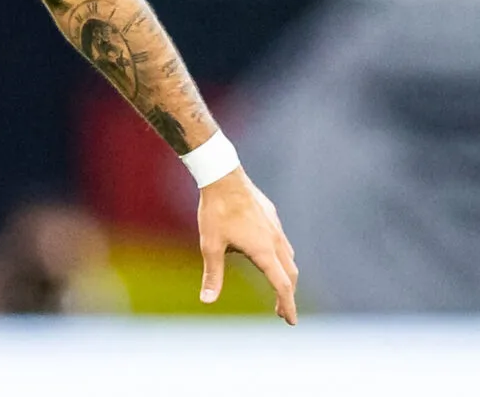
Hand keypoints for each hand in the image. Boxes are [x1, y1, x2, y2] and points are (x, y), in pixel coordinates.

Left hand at [198, 168, 298, 323]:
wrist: (222, 176)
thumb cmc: (215, 212)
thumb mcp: (210, 246)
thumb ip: (212, 274)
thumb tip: (207, 300)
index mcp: (264, 251)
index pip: (282, 285)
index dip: (287, 305)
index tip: (291, 321)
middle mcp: (275, 240)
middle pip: (290, 273)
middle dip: (287, 294)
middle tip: (281, 311)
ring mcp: (275, 226)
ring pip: (288, 256)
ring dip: (286, 274)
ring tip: (277, 284)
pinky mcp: (271, 215)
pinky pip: (281, 240)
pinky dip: (280, 255)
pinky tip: (266, 252)